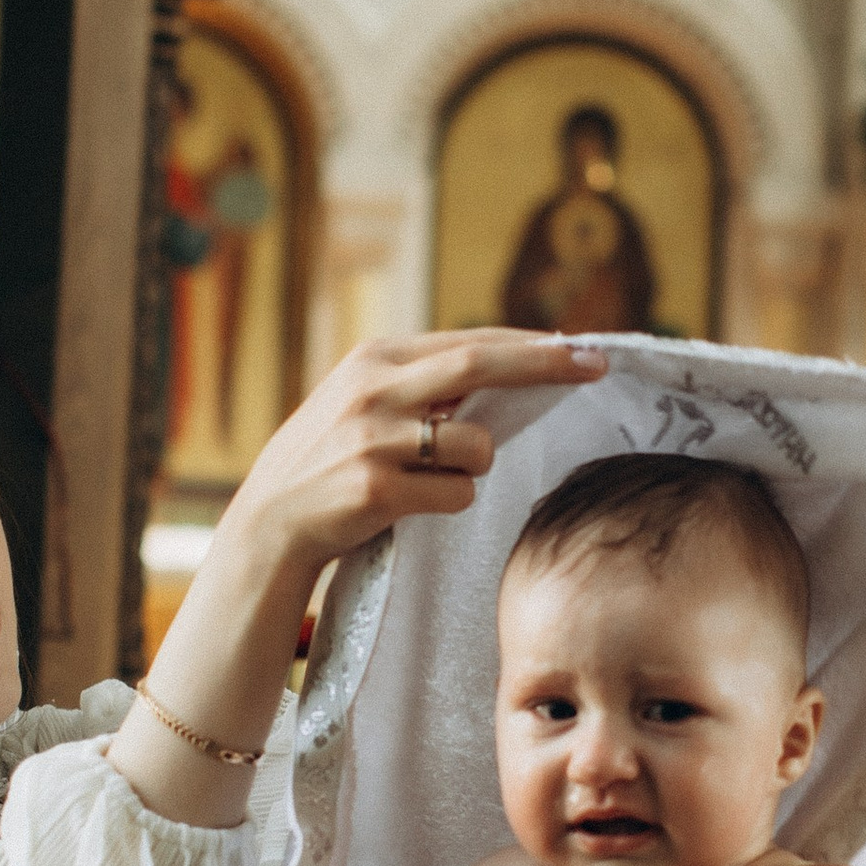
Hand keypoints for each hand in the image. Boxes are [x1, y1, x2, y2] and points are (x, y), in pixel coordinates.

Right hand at [223, 330, 605, 593]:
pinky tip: (406, 506)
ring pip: (477, 447)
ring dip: (472, 468)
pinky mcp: (377, 489)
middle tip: (595, 366)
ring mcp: (374, 439)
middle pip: (481, 366)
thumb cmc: (330, 461)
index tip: (583, 348)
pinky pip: (457, 496)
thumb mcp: (366, 401)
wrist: (271, 522)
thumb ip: (423, 383)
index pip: (472, 342)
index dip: (532, 346)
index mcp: (376, 359)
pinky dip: (448, 503)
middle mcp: (374, 389)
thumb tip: (508, 366)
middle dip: (545, 366)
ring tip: (423, 478)